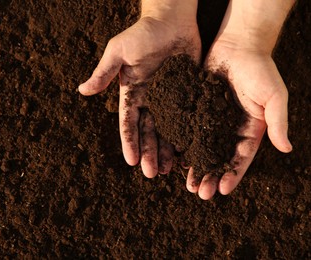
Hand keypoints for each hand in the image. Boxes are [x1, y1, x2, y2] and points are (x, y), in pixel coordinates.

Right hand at [79, 14, 200, 176]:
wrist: (172, 19)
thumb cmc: (143, 32)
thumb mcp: (120, 51)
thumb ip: (104, 72)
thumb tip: (81, 91)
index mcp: (132, 93)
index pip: (129, 122)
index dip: (129, 142)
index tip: (130, 161)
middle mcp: (150, 100)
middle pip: (148, 132)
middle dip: (149, 153)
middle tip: (152, 174)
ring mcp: (170, 100)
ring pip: (168, 130)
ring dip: (167, 151)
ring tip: (170, 171)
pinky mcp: (188, 95)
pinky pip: (188, 119)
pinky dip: (188, 135)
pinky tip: (191, 152)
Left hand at [186, 40, 292, 199]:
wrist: (239, 44)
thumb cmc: (260, 69)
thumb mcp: (274, 96)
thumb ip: (278, 122)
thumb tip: (287, 149)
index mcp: (251, 128)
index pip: (241, 158)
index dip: (232, 175)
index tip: (221, 191)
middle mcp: (230, 127)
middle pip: (219, 157)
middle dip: (210, 175)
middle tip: (199, 193)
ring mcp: (212, 118)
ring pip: (202, 147)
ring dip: (195, 165)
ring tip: (186, 183)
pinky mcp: (198, 107)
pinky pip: (189, 129)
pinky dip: (183, 144)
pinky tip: (175, 157)